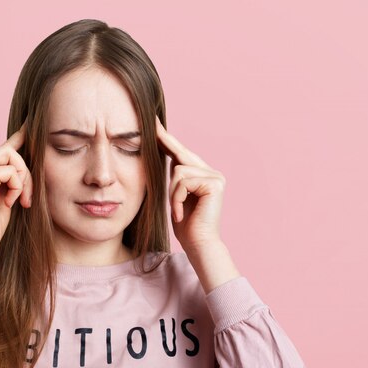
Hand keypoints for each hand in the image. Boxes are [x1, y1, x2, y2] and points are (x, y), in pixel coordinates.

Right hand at [0, 122, 32, 251]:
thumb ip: (13, 179)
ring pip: (12, 159)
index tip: (31, 124)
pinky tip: (11, 203)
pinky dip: (17, 187)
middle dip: (26, 172)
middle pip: (11, 151)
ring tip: (20, 201)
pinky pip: (11, 171)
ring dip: (24, 181)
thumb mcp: (8, 196)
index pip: (4, 149)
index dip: (18, 136)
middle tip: (28, 197)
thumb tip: (26, 164)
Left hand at [155, 115, 226, 249]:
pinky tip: (181, 212)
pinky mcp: (215, 183)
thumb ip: (175, 179)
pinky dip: (176, 198)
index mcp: (202, 175)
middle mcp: (211, 173)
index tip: (154, 125)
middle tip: (151, 122)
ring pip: (178, 171)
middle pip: (180, 154)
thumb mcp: (175, 197)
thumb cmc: (186, 226)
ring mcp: (215, 177)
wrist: (198, 245)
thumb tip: (164, 157)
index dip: (167, 140)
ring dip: (172, 193)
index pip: (180, 154)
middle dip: (164, 141)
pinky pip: (183, 181)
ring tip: (177, 210)